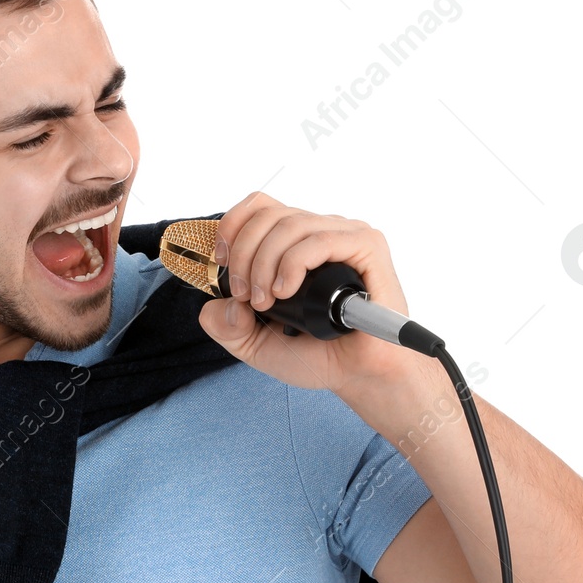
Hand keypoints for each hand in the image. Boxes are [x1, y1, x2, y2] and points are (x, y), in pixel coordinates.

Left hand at [195, 191, 415, 397]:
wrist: (358, 376)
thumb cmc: (316, 354)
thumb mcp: (254, 344)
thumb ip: (226, 326)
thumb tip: (215, 305)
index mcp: (294, 243)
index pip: (259, 207)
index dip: (232, 226)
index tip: (221, 262)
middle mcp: (319, 232)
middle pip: (268, 215)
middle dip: (244, 255)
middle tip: (244, 295)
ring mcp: (344, 236)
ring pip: (290, 225)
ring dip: (265, 264)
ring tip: (265, 301)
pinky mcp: (367, 247)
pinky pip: (320, 239)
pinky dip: (294, 264)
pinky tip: (286, 291)